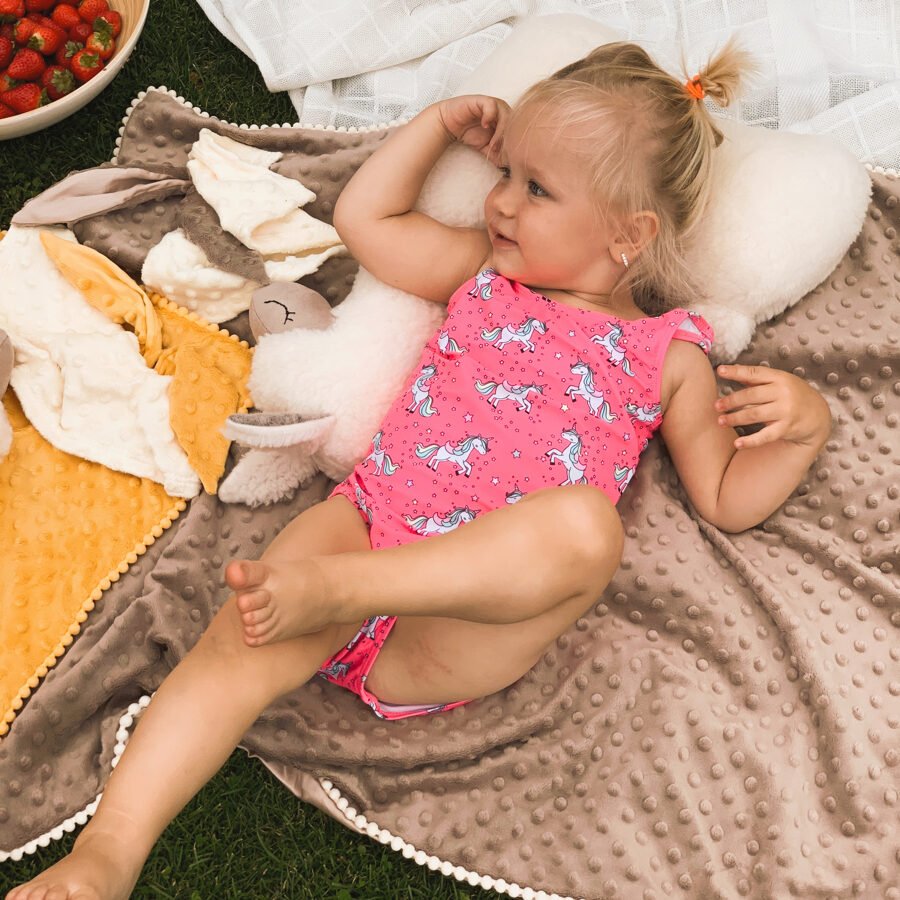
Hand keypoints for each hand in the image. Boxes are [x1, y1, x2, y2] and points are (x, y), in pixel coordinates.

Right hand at [437, 94, 509, 163]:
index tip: (504, 157)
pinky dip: (490, 115)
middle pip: (514, 122)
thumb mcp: (485, 149)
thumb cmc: (467, 134)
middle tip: (498, 151)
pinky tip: (484, 125)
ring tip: (492, 143)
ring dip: (500, 130)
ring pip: (505, 113)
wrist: (448, 125)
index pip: (516, 130)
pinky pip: (491, 105)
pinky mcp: (481, 100)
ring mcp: (492, 105)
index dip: (512, 144)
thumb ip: (497, 156)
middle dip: (507, 139)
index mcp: (504, 121)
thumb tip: (509, 166)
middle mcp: (500, 112)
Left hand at [714, 364, 830, 449]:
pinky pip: (765, 436)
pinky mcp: (786, 428)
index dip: (736, 372)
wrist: (818, 414)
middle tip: (716, 405)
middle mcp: (783, 393)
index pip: (754, 373)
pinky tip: (738, 443)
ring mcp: (785, 411)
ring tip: (721, 421)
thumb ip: (755, 378)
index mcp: (779, 378)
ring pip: (755, 414)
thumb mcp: (778, 381)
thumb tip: (729, 370)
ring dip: (735, 418)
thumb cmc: (792, 394)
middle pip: (751, 395)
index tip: (720, 370)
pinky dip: (750, 440)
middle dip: (732, 401)